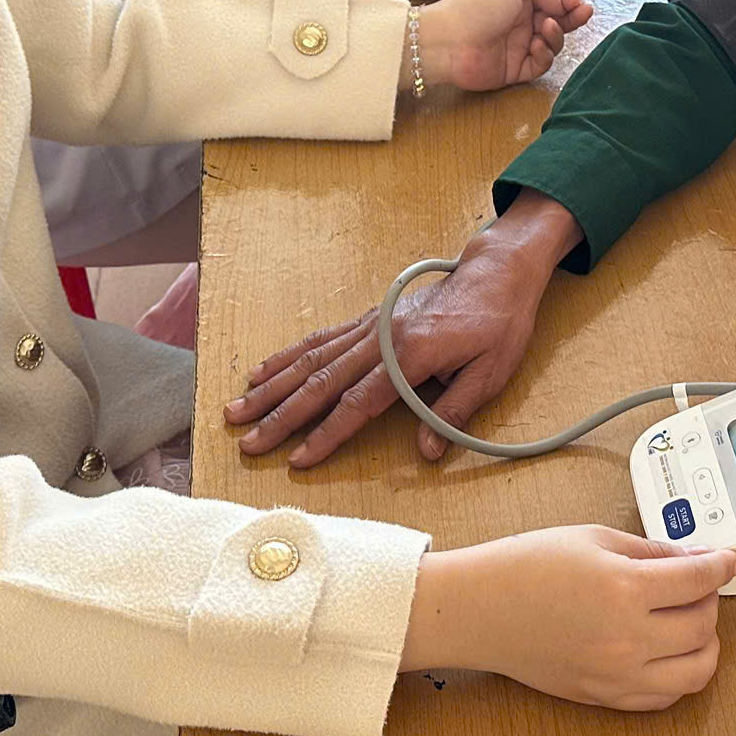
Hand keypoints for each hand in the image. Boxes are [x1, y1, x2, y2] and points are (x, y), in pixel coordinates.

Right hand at [228, 194, 581, 463]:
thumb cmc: (498, 325)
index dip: (327, 435)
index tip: (298, 461)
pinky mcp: (367, 319)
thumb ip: (453, 414)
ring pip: (309, 359)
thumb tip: (427, 454)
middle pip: (320, 383)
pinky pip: (320, 338)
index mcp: (409, 355)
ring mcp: (369, 325)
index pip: (358, 403)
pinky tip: (263, 371)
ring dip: (271, 387)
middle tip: (248, 442)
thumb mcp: (490, 374)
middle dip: (281, 416)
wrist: (496, 274)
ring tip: (237, 409)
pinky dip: (287, 355)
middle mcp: (380, 338)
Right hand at [402, 525, 735, 709]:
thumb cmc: (526, 568)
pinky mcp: (606, 698)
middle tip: (697, 583)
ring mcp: (617, 675)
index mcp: (624, 589)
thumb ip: (651, 551)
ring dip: (705, 642)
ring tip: (689, 620)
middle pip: (703, 625)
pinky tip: (669, 651)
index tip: (729, 558)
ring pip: (696, 671)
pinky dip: (680, 675)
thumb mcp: (594, 540)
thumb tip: (693, 560)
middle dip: (710, 599)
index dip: (723, 564)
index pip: (699, 580)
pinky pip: (666, 697)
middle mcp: (627, 639)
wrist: (480, 610)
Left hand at [417, 0, 593, 91]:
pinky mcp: (515, 69)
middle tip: (583, 14)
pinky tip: (537, 45)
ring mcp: (518, 44)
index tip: (577, 1)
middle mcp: (519, 20)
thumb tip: (562, 1)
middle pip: (557, 20)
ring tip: (546, 27)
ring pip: (552, 42)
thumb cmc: (472, 8)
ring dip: (556, 34)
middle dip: (572, 17)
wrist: (447, 42)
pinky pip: (541, 64)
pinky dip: (545, 55)